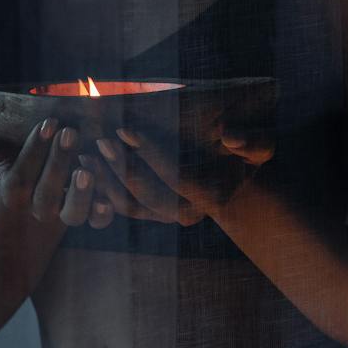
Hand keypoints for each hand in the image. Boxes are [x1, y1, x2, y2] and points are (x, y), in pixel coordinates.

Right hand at [0, 118, 111, 228]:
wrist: (50, 154)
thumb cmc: (18, 146)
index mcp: (14, 192)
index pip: (20, 178)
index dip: (33, 152)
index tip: (49, 124)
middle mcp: (40, 206)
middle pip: (46, 197)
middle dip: (58, 164)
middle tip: (70, 133)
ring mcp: (66, 211)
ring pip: (73, 214)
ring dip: (80, 194)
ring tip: (86, 169)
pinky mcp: (91, 210)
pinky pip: (98, 220)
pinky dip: (103, 212)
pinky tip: (107, 197)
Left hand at [102, 123, 273, 223]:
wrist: (236, 182)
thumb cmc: (248, 156)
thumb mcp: (261, 146)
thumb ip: (251, 141)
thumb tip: (230, 136)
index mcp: (212, 196)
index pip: (176, 177)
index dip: (150, 153)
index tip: (126, 129)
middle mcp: (187, 214)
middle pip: (147, 195)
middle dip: (121, 167)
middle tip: (101, 140)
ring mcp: (166, 218)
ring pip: (129, 206)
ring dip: (105, 182)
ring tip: (85, 154)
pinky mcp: (151, 216)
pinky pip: (122, 209)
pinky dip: (101, 192)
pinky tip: (86, 169)